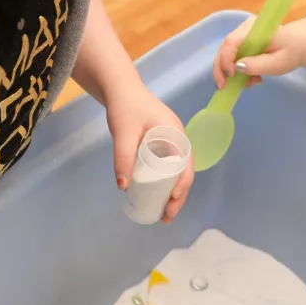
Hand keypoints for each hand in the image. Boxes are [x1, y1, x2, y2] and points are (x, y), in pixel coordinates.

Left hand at [106, 81, 192, 221]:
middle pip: (184, 171)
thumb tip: (123, 186)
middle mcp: (178, 138)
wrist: (120, 88)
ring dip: (174, 191)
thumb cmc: (125, 107)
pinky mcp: (162, 142)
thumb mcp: (123, 133)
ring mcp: (171, 140)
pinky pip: (170, 165)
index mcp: (174, 133)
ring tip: (164, 211)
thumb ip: (123, 157)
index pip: (185, 164)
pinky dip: (167, 181)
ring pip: (178, 170)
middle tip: (168, 216)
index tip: (171, 201)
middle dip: (179, 196)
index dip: (181, 185)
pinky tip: (158, 194)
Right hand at [211, 13, 305, 88]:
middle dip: (221, 68)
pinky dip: (238, 70)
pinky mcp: (244, 41)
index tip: (231, 76)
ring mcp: (243, 34)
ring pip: (227, 53)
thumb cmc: (293, 52)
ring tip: (248, 84)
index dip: (226, 60)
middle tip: (223, 87)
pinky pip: (234, 56)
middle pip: (224, 47)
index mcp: (255, 28)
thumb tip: (237, 67)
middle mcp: (245, 27)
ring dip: (231, 72)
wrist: (302, 45)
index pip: (231, 42)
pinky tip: (251, 79)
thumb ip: (258, 65)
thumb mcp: (279, 63)